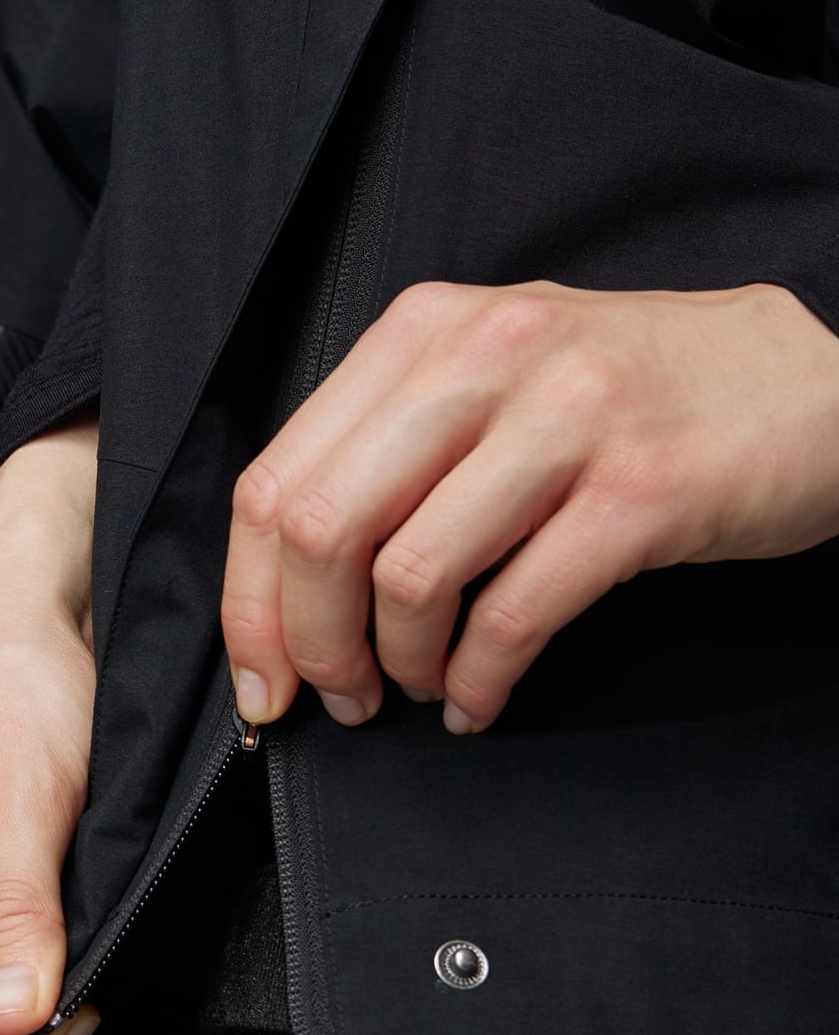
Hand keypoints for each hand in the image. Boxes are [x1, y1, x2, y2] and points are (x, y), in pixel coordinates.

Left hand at [221, 280, 838, 732]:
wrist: (803, 388)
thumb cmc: (624, 400)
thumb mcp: (488, 384)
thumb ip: (383, 456)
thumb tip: (280, 594)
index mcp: (421, 333)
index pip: (275, 481)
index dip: (250, 602)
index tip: (261, 677)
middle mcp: (484, 358)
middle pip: (322, 531)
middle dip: (313, 643)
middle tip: (340, 696)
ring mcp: (567, 418)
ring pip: (409, 576)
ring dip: (402, 665)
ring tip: (423, 688)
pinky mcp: (640, 490)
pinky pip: (512, 615)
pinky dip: (478, 683)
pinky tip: (480, 700)